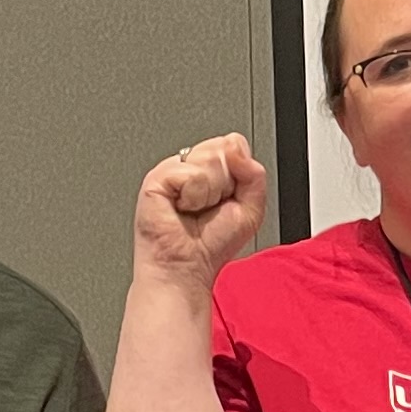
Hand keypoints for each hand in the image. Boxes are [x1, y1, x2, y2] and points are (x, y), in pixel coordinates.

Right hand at [135, 133, 269, 286]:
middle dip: (226, 184)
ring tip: (195, 210)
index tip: (227, 198)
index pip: (233, 143)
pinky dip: (194, 198)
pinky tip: (181, 209)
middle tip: (210, 207)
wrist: (186, 267)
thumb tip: (235, 146)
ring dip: (210, 194)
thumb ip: (254, 173)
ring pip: (210, 160)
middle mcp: (189, 164)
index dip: (238, 172)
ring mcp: (171, 169)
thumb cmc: (211, 244)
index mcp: (209, 168)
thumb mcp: (251, 207)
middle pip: (223, 147)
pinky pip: (193, 175)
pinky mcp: (156, 178)